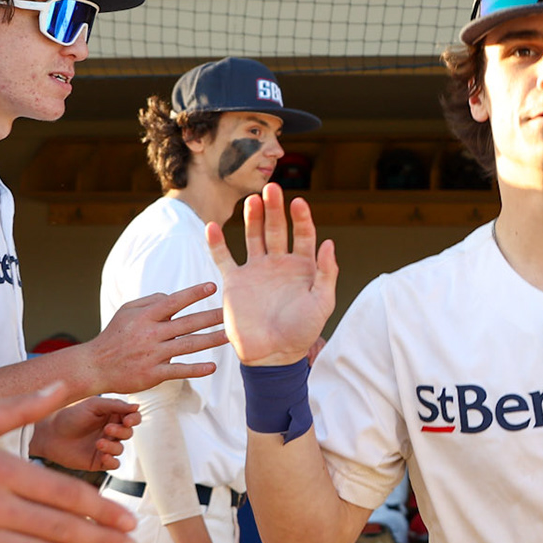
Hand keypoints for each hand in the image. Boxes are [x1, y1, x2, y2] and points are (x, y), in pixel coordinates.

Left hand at [30, 397, 137, 472]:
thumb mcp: (93, 405)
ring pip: (121, 448)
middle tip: (107, 429)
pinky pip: (114, 464)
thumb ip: (115, 405)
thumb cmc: (69, 415)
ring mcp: (105, 447)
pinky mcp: (98, 461)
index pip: (132, 417)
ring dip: (113, 446)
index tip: (127, 420)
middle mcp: (110, 431)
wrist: (48, 433)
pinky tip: (103, 456)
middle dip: (121, 432)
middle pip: (128, 433)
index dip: (134, 419)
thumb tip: (137, 407)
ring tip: (98, 443)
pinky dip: (112, 461)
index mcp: (111, 415)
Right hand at [79, 283, 228, 394]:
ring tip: (231, 336)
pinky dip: (196, 369)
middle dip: (213, 317)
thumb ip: (151, 301)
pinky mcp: (152, 374)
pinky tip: (212, 367)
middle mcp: (151, 334)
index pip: (174, 302)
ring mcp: (153, 355)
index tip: (213, 286)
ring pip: (188, 346)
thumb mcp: (127, 311)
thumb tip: (174, 296)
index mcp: (145, 316)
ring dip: (212, 340)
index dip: (193, 293)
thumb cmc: (115, 335)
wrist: (94, 366)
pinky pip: (179, 370)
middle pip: (188, 323)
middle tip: (234, 312)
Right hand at [204, 184, 338, 365]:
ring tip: (252, 199)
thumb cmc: (302, 332)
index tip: (298, 202)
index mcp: (303, 267)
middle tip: (271, 188)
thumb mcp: (322, 303)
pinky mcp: (235, 282)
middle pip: (277, 229)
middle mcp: (279, 264)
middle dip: (275, 209)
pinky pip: (223, 258)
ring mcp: (256, 271)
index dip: (302, 218)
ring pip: (253, 236)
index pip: (303, 235)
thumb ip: (327, 273)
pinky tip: (212, 225)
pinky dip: (216, 242)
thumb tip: (330, 242)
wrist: (272, 355)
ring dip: (252, 217)